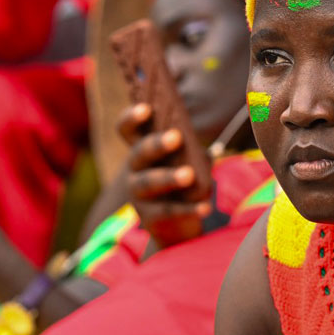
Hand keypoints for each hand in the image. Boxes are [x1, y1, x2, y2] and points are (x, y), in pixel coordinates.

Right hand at [117, 104, 211, 247]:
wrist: (177, 227)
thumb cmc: (183, 182)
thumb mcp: (187, 161)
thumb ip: (191, 150)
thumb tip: (200, 149)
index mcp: (142, 150)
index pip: (127, 129)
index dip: (132, 117)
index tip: (147, 108)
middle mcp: (134, 170)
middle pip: (139, 153)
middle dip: (156, 144)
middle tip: (176, 136)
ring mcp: (138, 196)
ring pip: (149, 182)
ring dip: (169, 177)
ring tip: (189, 175)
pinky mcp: (150, 218)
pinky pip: (169, 211)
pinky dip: (189, 209)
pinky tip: (206, 207)